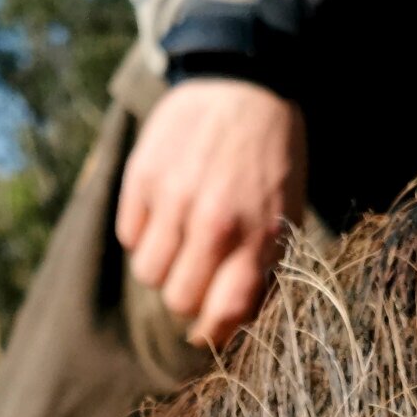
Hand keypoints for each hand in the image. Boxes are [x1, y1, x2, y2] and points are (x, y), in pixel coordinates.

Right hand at [116, 77, 308, 351]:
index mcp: (256, 237)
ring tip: (176, 246)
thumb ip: (264, 266)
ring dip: (161, 269)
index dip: (212, 334)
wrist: (245, 81)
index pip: (225, 313)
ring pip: (147, 273)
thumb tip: (237, 319)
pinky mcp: (143, 177)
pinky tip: (162, 213)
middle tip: (193, 279)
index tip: (205, 332)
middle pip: (179, 300)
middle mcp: (213, 224)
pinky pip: (129, 234)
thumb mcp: (287, 213)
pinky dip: (142, 234)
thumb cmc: (272, 156)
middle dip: (186, 299)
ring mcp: (174, 199)